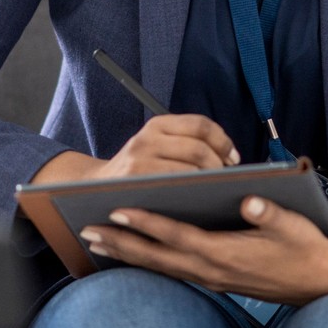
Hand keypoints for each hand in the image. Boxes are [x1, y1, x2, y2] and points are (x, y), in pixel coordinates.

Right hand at [30, 113, 239, 185]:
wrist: (94, 188)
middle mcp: (148, 138)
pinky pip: (175, 187)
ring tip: (214, 192)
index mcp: (157, 125)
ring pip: (190, 169)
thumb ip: (184, 144)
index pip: (201, 125)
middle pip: (199, 149)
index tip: (233, 159)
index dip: (223, 141)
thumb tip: (230, 159)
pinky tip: (198, 202)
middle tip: (225, 182)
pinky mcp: (136, 181)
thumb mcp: (155, 147)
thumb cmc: (137, 171)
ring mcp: (140, 160)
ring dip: (208, 182)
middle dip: (219, 167)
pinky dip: (192, 194)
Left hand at [80, 199, 327, 305]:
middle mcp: (213, 271)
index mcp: (227, 254)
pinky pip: (174, 271)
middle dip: (121, 245)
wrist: (323, 283)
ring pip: (161, 267)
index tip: (119, 211)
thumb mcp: (293, 225)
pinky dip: (149, 261)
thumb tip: (249, 200)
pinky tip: (134, 254)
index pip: (179, 237)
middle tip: (87, 231)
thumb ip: (270, 212)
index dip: (148, 224)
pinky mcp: (216, 281)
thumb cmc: (307, 248)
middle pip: (158, 258)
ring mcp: (213, 280)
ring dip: (128, 255)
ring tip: (97, 242)